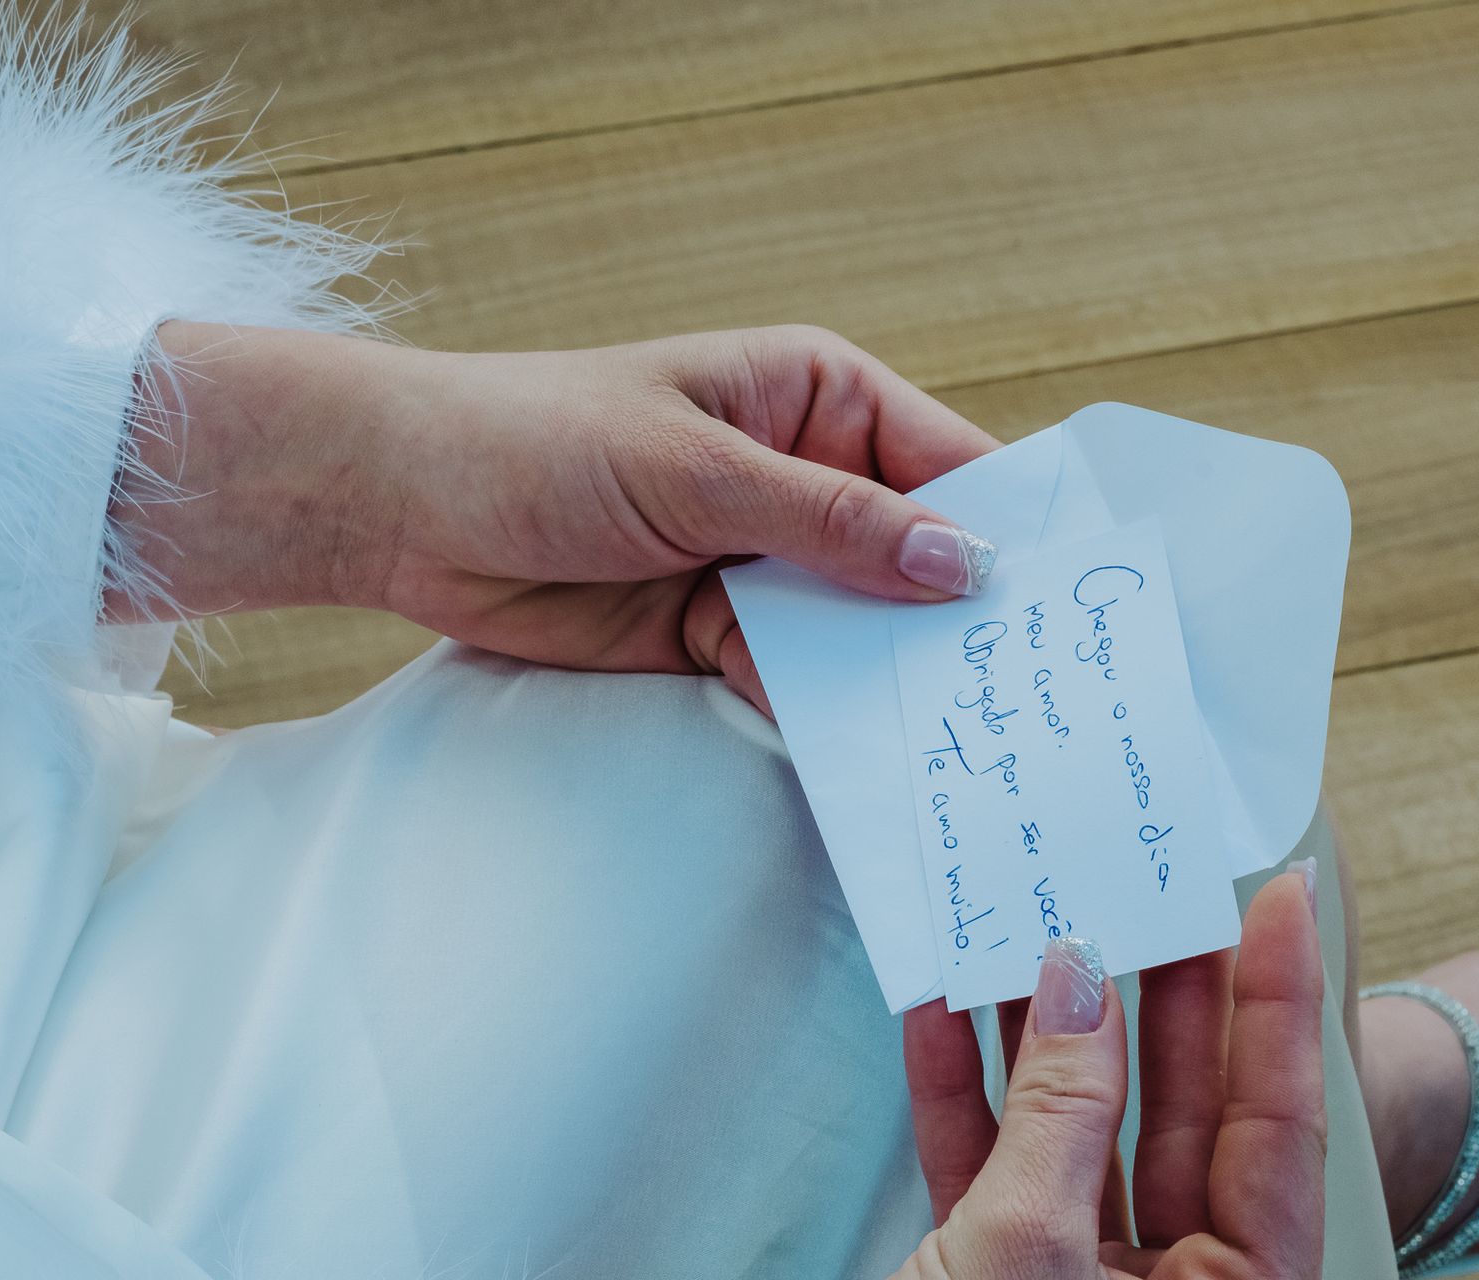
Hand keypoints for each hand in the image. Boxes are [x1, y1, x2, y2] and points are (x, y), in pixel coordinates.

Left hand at [116, 323, 997, 710]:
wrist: (402, 508)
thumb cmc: (540, 440)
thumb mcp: (698, 472)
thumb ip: (831, 524)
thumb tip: (966, 564)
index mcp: (820, 401)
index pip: (950, 466)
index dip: (1013, 533)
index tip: (1076, 610)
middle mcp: (807, 480)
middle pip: (918, 558)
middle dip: (964, 622)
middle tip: (1042, 704)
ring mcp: (764, 563)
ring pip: (864, 630)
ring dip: (903, 681)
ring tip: (979, 748)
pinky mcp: (719, 633)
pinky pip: (799, 680)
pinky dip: (832, 718)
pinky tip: (881, 762)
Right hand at [896, 871, 1326, 1279]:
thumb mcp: (1027, 1249)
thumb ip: (1060, 1114)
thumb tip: (1077, 984)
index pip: (1277, 1129)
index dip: (1278, 1008)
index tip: (1278, 901)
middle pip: (1181, 1118)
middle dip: (1157, 1001)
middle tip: (1153, 898)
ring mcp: (1077, 1278)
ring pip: (1076, 1132)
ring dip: (1043, 1034)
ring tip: (1031, 933)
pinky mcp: (990, 1274)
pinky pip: (989, 1166)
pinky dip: (962, 1093)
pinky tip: (941, 1014)